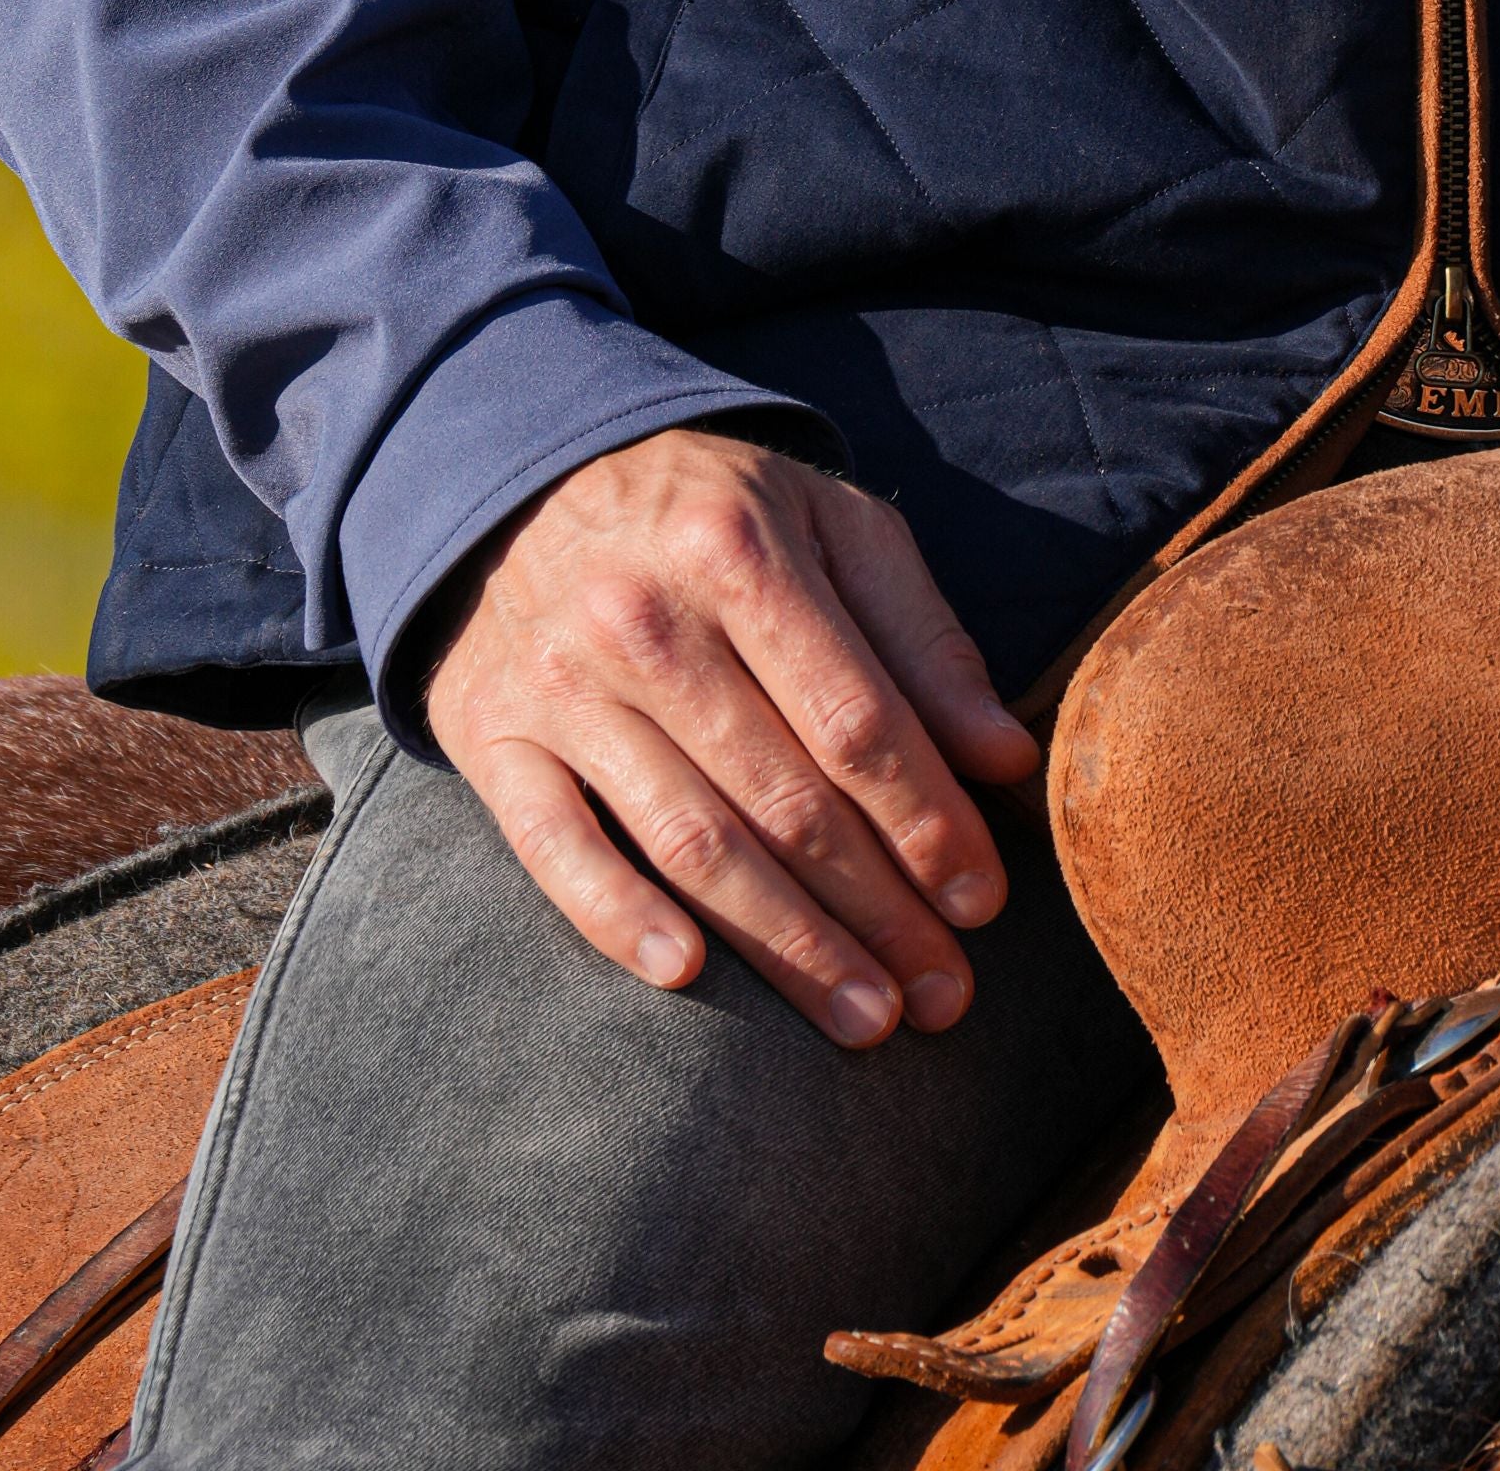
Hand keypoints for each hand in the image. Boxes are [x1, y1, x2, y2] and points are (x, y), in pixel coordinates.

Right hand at [423, 429, 1037, 1037]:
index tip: (981, 902)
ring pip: (690, 839)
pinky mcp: (491, 735)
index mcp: (740, 552)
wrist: (525, 480)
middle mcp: (646, 617)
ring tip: (863, 1018)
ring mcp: (562, 682)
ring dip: (784, 943)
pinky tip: (687, 972)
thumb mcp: (832, 527)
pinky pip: (554, 845)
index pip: (855, 719)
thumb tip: (1008, 757)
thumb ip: (922, 639)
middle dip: (876, 910)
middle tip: (943, 995)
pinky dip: (616, 914)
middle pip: (784, 797)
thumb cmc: (714, 515)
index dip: (927, 821)